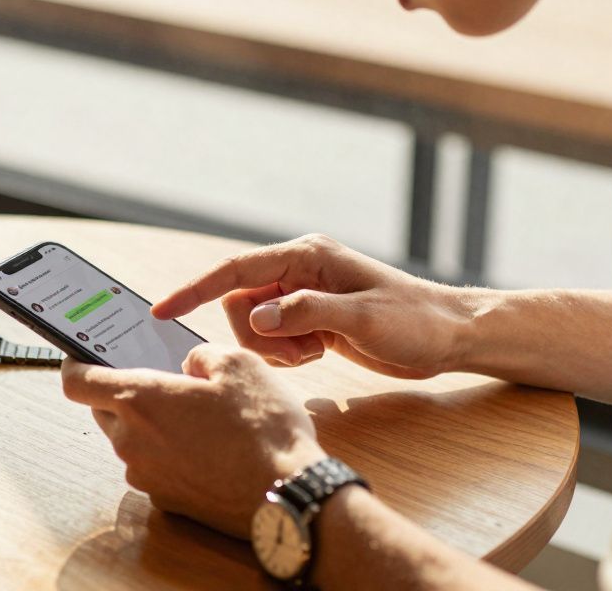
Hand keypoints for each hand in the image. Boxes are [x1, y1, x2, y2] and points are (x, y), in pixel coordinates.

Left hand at [61, 343, 327, 538]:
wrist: (286, 496)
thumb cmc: (262, 429)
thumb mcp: (238, 364)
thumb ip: (200, 355)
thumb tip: (189, 366)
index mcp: (139, 400)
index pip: (76, 382)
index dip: (75, 364)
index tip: (82, 356)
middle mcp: (131, 441)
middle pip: (103, 410)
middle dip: (121, 392)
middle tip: (159, 380)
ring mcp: (146, 475)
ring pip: (129, 439)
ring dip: (148, 424)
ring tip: (194, 414)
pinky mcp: (166, 499)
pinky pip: (152, 466)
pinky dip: (167, 452)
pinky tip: (204, 445)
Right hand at [151, 234, 468, 377]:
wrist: (448, 335)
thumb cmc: (414, 321)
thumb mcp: (362, 318)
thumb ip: (306, 314)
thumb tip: (257, 318)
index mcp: (306, 257)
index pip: (236, 271)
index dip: (196, 290)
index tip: (162, 309)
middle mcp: (298, 271)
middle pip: (239, 303)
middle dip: (257, 335)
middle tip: (298, 351)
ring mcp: (302, 295)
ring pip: (253, 324)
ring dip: (273, 349)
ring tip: (314, 352)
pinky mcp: (309, 318)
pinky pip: (272, 338)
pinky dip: (285, 354)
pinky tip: (319, 353)